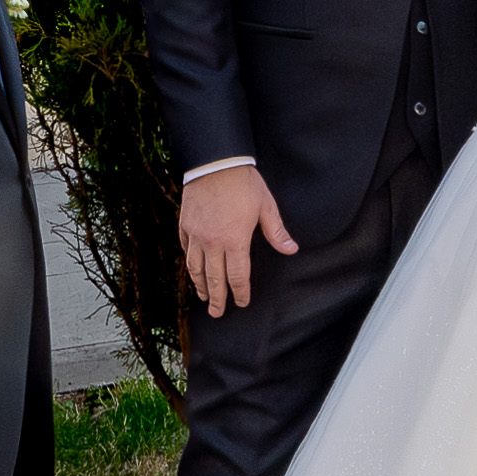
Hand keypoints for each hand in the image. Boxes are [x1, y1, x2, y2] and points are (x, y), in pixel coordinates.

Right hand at [179, 165, 296, 316]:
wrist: (215, 162)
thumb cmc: (243, 182)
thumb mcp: (266, 206)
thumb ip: (276, 232)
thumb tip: (291, 249)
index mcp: (235, 241)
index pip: (237, 276)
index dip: (240, 293)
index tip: (242, 302)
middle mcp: (213, 243)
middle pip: (214, 279)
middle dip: (217, 298)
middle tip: (217, 313)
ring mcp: (196, 235)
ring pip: (195, 268)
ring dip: (200, 285)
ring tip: (203, 297)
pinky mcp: (185, 225)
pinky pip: (186, 250)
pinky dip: (190, 263)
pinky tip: (193, 270)